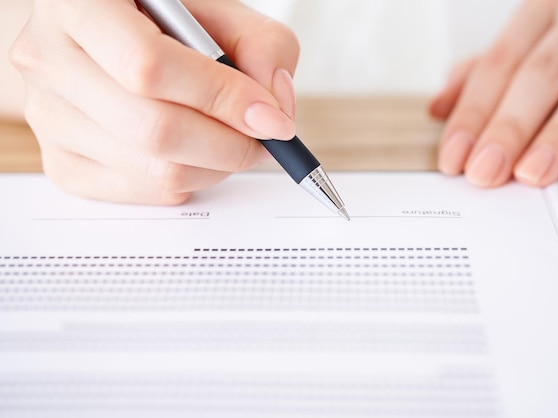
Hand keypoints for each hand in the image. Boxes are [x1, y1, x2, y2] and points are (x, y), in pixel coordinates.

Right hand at [10, 0, 298, 204]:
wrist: (108, 37)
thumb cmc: (163, 21)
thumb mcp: (217, 11)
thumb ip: (261, 46)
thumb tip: (274, 111)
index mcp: (79, 5)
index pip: (149, 68)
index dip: (221, 99)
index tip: (270, 117)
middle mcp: (48, 61)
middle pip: (154, 131)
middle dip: (230, 145)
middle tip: (262, 137)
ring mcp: (47, 118)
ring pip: (155, 172)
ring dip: (215, 167)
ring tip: (230, 140)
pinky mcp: (61, 163)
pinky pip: (142, 194)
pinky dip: (187, 182)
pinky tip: (194, 154)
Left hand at [430, 0, 557, 187]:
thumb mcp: (525, 38)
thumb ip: (482, 74)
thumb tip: (438, 109)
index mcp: (542, 10)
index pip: (498, 65)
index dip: (472, 114)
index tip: (453, 157)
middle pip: (540, 76)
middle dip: (508, 129)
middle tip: (485, 171)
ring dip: (557, 135)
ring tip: (531, 172)